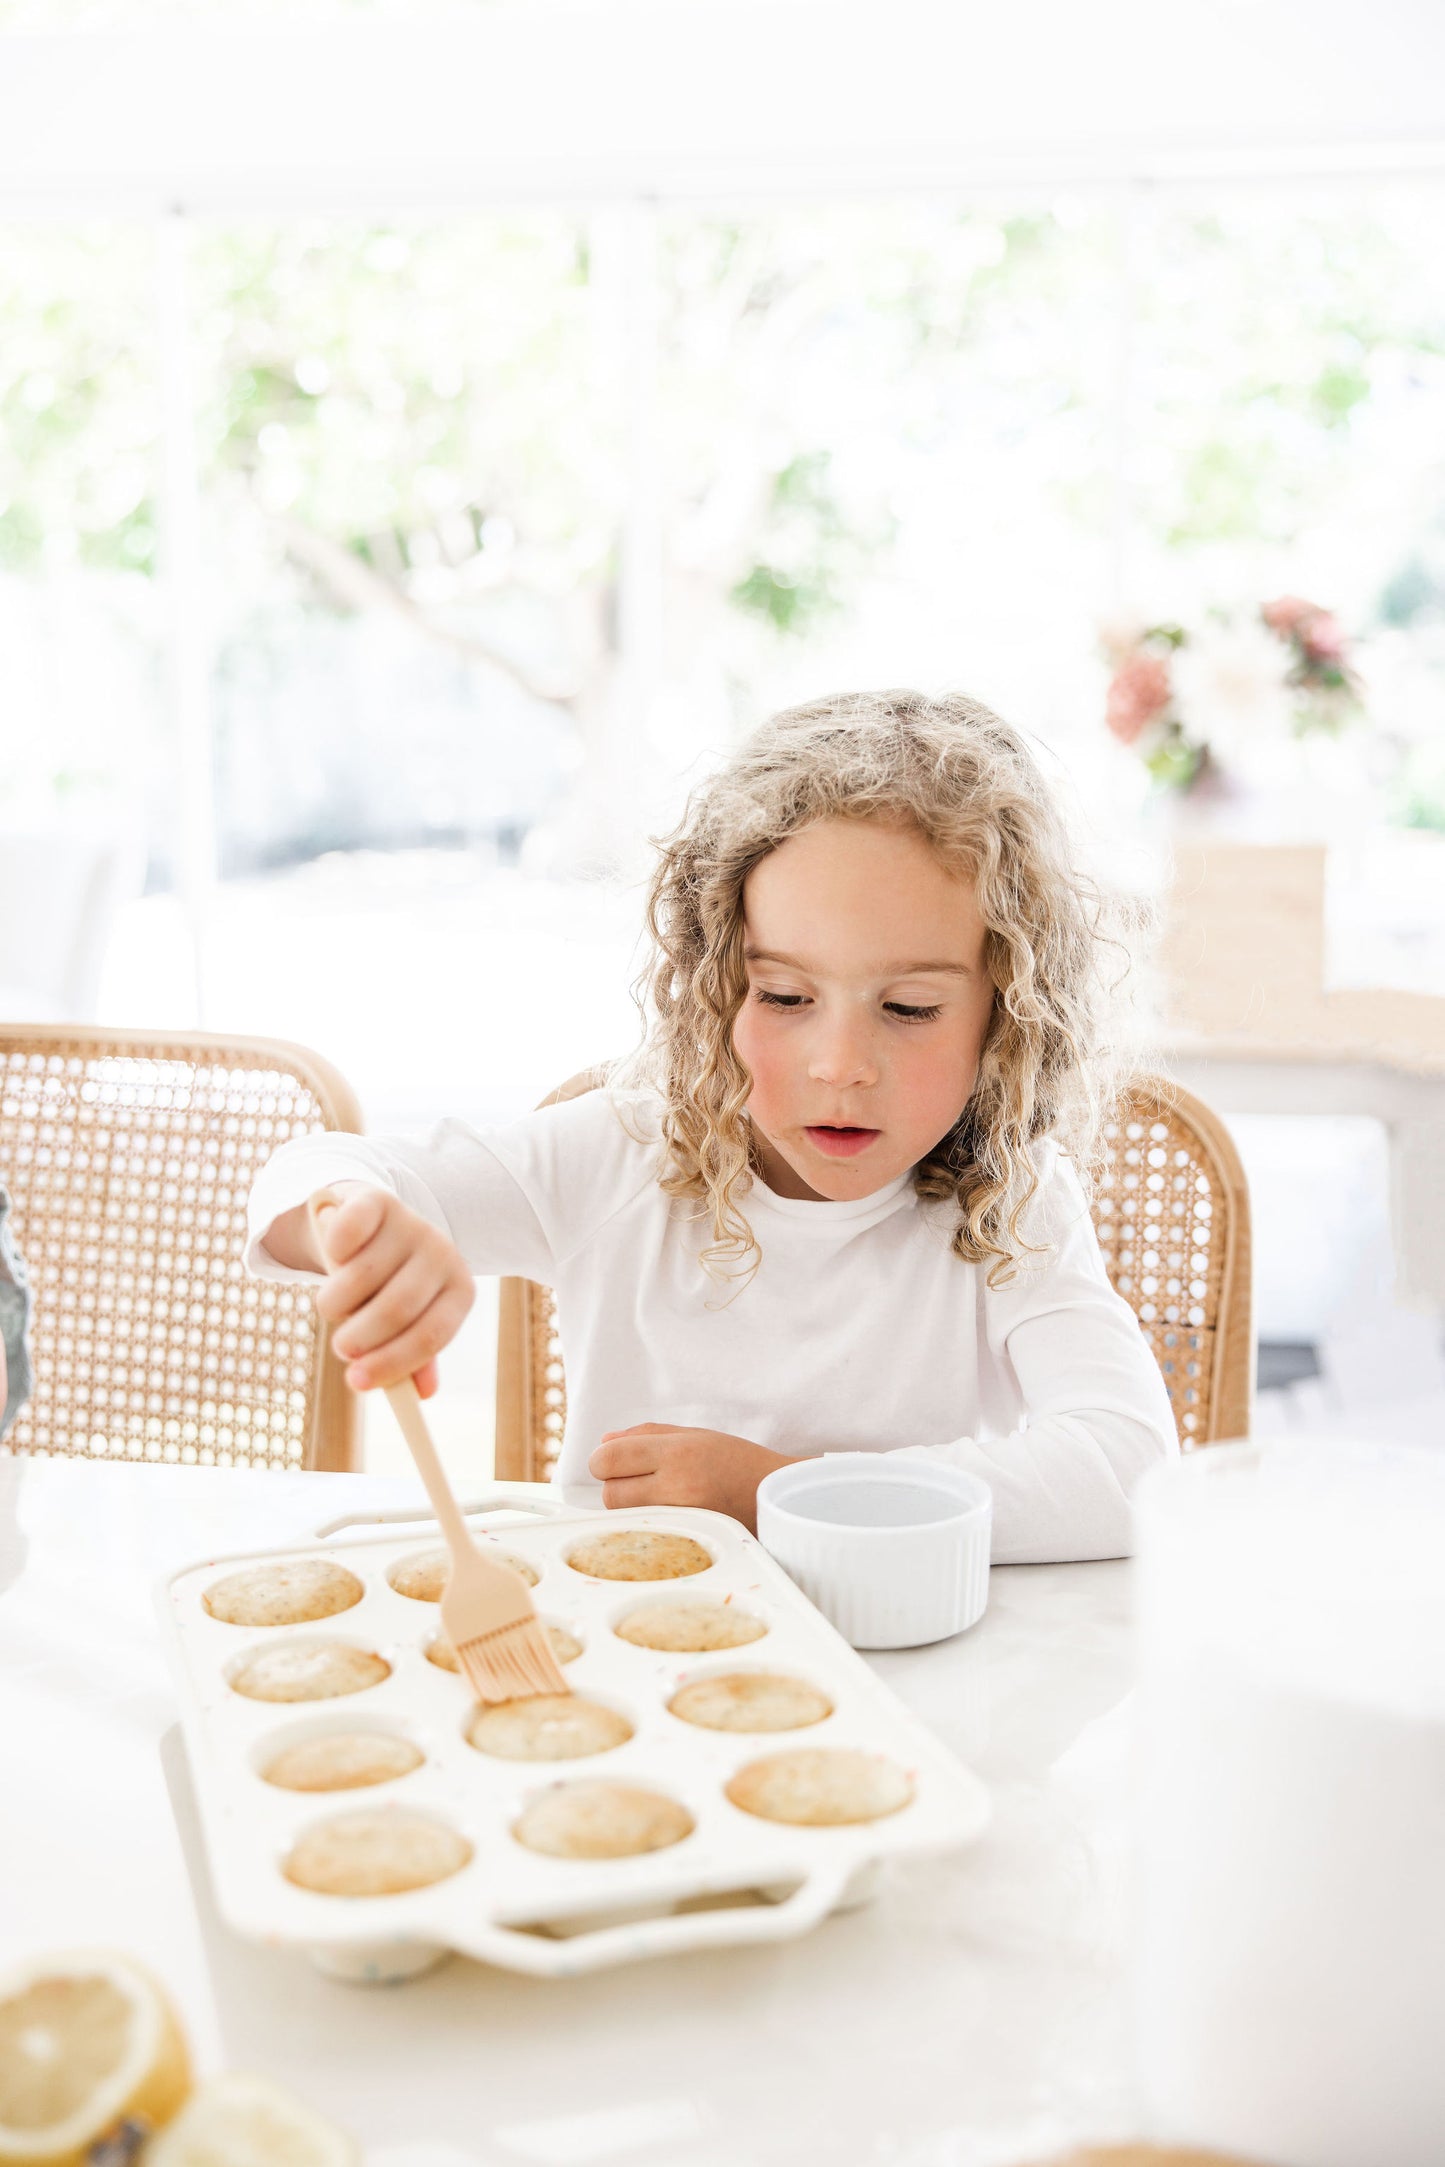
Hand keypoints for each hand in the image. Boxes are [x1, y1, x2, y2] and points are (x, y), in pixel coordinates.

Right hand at [309, 1186, 473, 1399]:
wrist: (371, 1223)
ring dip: (334, 1303)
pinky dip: (331, 1252)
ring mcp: (410, 1224)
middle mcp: (441, 1254)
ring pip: (361, 1278)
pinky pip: (345, 1235)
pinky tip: (333, 1258)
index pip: (431, 1336)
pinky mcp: (377, 1202)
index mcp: (459, 1290)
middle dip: (360, 1339)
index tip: (357, 1383)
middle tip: (342, 1349)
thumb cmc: (390, 1284)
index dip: (392, 1363)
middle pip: (396, 1309)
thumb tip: (421, 1394)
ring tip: (332, 1307)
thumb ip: (414, 1354)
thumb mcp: (410, 1318)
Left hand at [588, 1424, 792, 1530]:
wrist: (777, 1498)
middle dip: (615, 1486)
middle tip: (639, 1481)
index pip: (609, 1459)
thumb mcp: (694, 1435)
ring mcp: (684, 1518)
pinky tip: (666, 1515)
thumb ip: (645, 1435)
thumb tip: (604, 1442)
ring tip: (658, 1497)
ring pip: (625, 1518)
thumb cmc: (737, 1461)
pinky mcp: (690, 1540)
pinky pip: (647, 1535)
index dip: (602, 1460)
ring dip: (630, 1507)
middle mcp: (678, 1485)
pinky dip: (648, 1525)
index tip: (614, 1461)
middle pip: (610, 1494)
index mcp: (678, 1452)